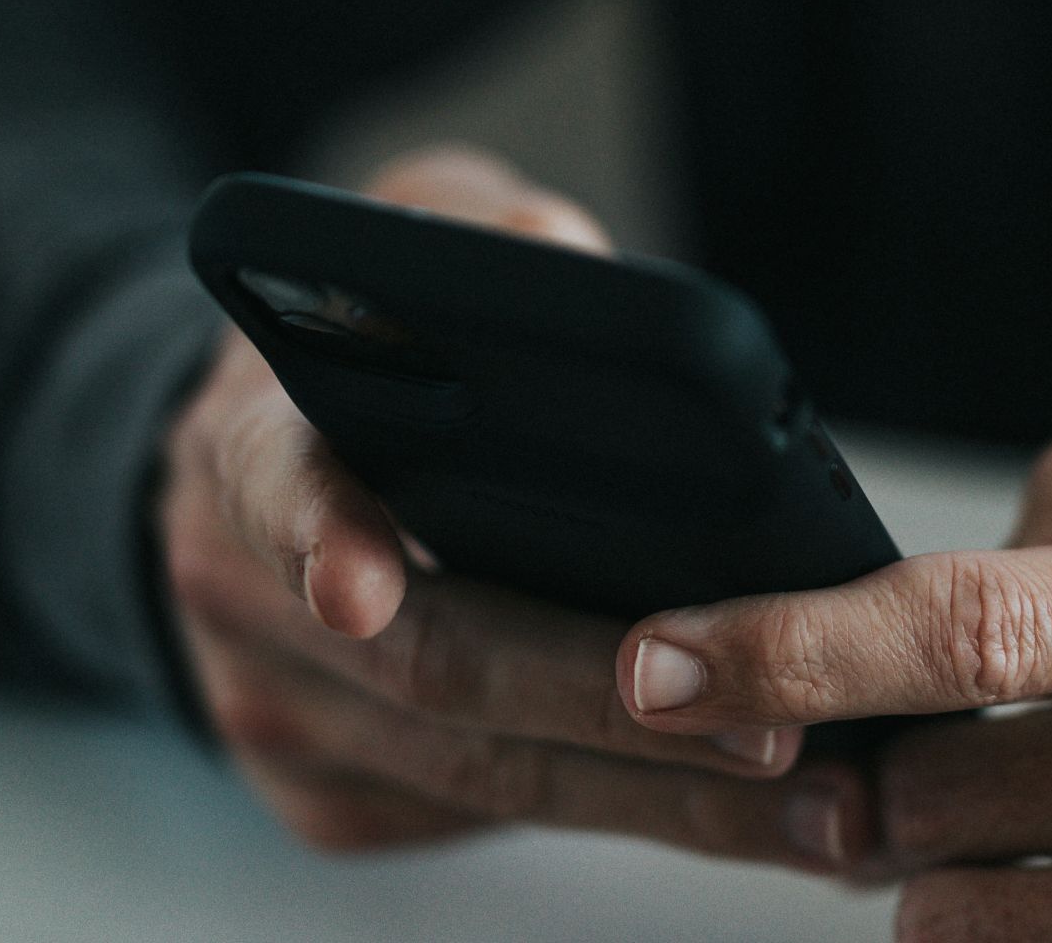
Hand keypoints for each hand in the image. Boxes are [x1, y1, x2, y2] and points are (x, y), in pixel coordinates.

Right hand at [160, 147, 866, 864]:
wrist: (268, 473)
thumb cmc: (370, 350)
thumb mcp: (410, 244)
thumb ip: (479, 232)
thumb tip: (570, 260)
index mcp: (252, 442)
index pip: (268, 483)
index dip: (315, 533)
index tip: (362, 588)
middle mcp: (240, 595)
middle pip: (429, 666)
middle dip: (607, 704)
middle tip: (769, 729)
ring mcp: (281, 711)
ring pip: (477, 776)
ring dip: (654, 797)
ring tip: (812, 801)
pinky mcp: (332, 796)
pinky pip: (486, 820)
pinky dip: (625, 812)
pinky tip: (740, 803)